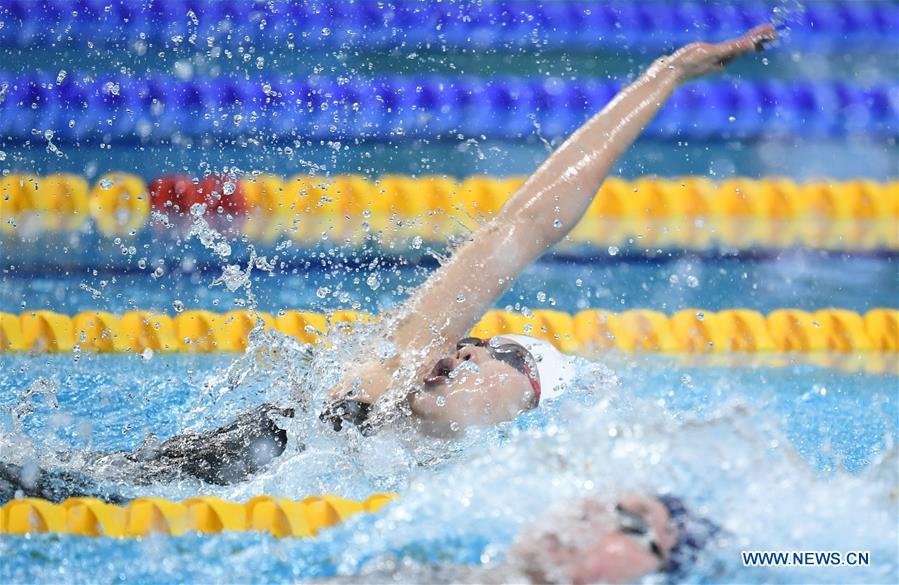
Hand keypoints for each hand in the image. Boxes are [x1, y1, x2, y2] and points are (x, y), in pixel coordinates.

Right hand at [661, 24, 776, 83]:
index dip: (760, 36)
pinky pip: (719, 53)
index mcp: (724, 58)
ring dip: (744, 46)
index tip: (773, 30)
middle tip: (771, 35)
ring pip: (732, 52)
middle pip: (743, 49)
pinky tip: (722, 52)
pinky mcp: (698, 61)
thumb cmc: (688, 64)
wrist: (665, 76)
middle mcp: (719, 61)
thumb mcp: (710, 53)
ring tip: (754, 44)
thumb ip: (730, 49)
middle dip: (756, 42)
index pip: (747, 45)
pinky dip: (728, 50)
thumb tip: (751, 46)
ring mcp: (709, 61)